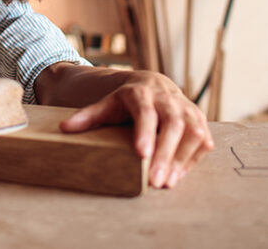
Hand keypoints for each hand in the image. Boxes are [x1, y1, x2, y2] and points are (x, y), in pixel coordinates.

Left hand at [58, 70, 213, 188]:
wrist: (153, 85)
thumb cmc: (126, 101)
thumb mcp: (106, 105)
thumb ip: (88, 116)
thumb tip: (64, 128)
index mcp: (142, 94)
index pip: (146, 113)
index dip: (146, 132)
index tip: (141, 153)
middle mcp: (168, 99)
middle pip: (173, 125)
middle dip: (165, 154)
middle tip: (155, 182)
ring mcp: (187, 109)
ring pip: (193, 132)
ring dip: (182, 159)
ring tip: (167, 183)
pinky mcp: (200, 120)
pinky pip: (203, 140)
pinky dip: (192, 159)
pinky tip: (178, 175)